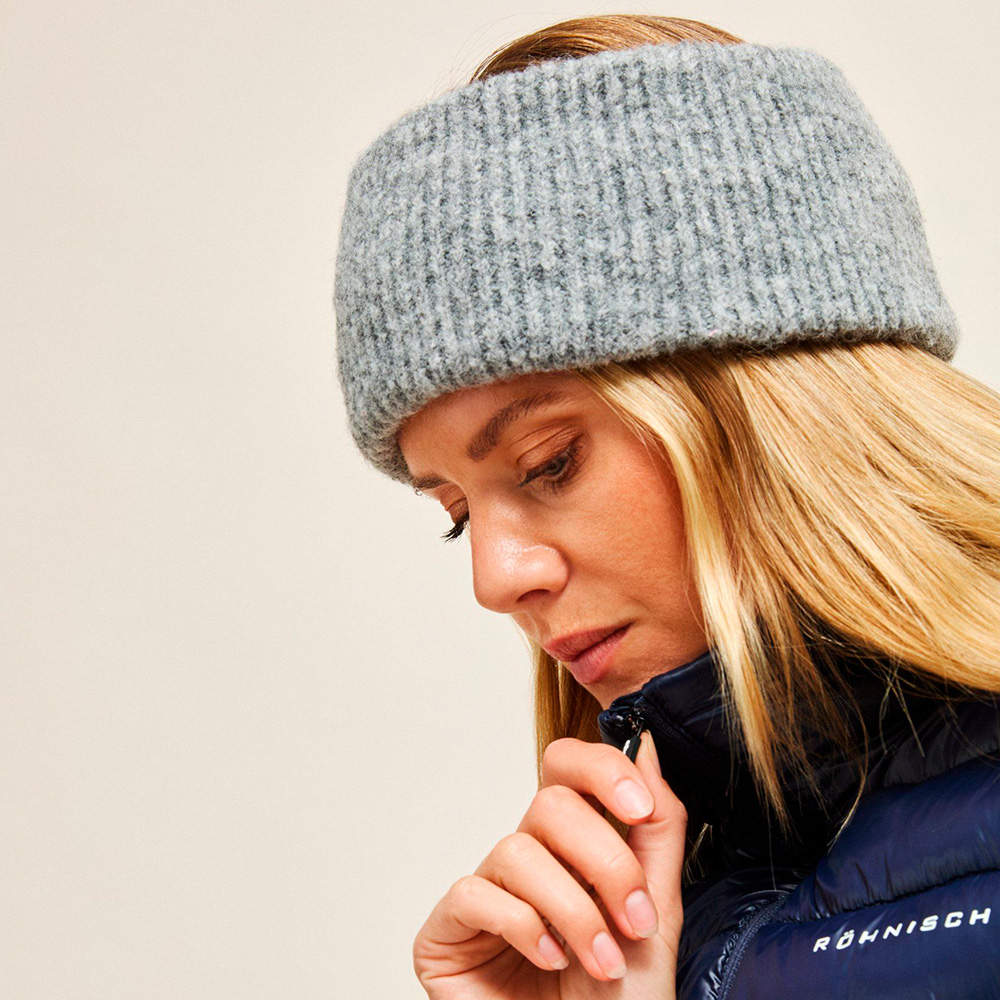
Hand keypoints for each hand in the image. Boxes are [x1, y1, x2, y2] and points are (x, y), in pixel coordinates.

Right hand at [412, 731, 686, 998]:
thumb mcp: (656, 911)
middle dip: (605, 862)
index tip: (639, 807)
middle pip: (549, 802)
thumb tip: (643, 746)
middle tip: (635, 921)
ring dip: (574, 911)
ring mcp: (485, 892)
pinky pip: (475, 893)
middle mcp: (527, 860)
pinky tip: (548, 960)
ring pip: (517, 849)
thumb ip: (656, 830)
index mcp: (572, 847)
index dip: (600, 769)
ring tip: (601, 962)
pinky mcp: (447, 930)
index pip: (567, 768)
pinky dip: (523, 926)